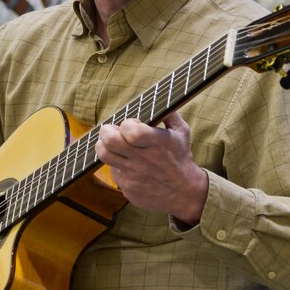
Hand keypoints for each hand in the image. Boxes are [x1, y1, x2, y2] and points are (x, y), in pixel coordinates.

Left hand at [96, 111, 207, 225]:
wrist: (185, 193)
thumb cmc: (181, 158)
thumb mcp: (182, 132)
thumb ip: (169, 113)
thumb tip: (158, 96)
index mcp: (158, 143)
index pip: (131, 131)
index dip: (127, 124)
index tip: (132, 124)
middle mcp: (144, 160)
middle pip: (110, 141)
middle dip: (106, 131)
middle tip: (110, 130)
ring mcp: (134, 175)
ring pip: (104, 155)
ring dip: (104, 146)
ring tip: (112, 144)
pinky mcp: (128, 188)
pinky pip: (114, 172)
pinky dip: (117, 166)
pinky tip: (128, 165)